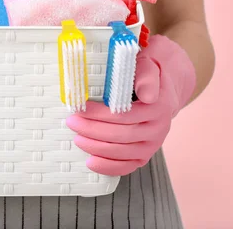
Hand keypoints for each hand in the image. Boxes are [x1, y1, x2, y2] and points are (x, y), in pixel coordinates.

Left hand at [66, 35, 195, 175]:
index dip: (99, 113)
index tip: (80, 107)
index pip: (124, 114)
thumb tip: (146, 94)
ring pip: (122, 151)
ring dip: (96, 147)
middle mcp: (160, 127)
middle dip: (92, 130)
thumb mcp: (147, 66)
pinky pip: (128, 166)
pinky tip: (90, 162)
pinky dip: (108, 167)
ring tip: (76, 138)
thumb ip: (146, 75)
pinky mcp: (147, 155)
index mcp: (159, 105)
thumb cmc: (145, 75)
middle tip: (71, 121)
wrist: (161, 91)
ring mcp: (154, 144)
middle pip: (121, 134)